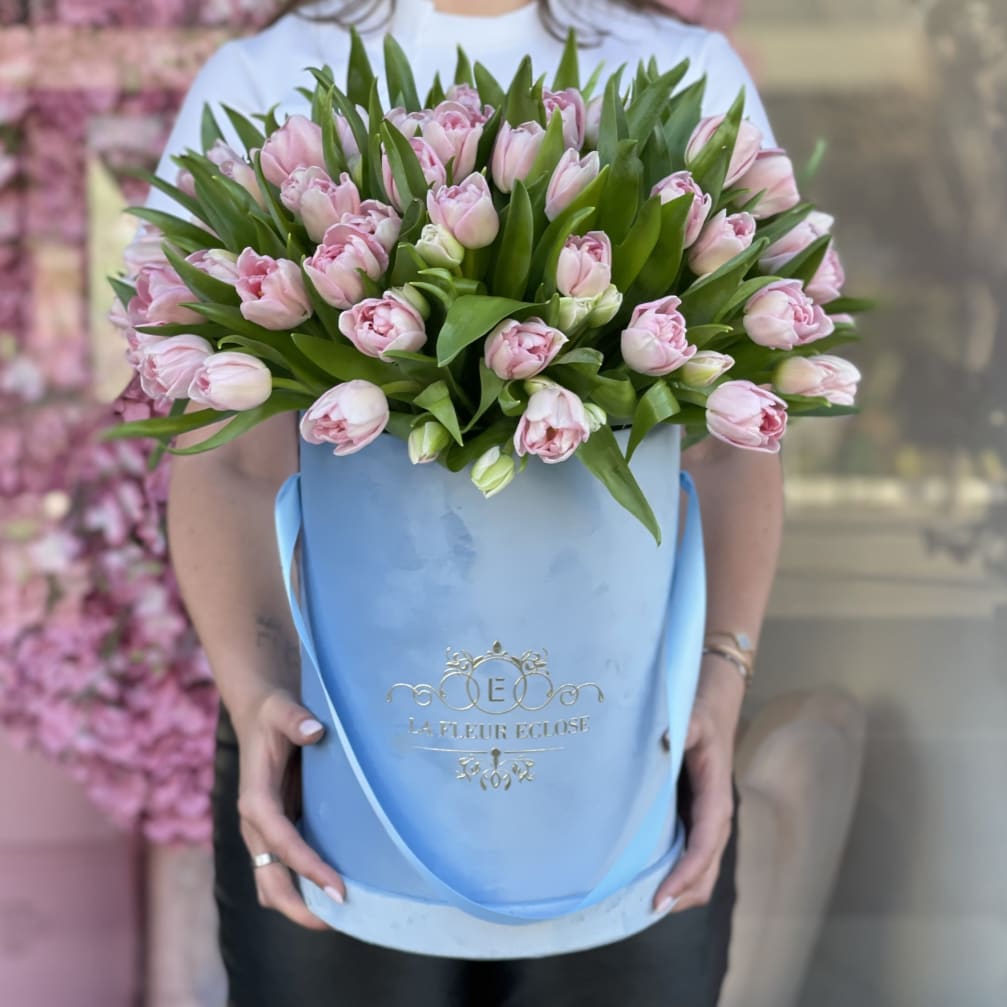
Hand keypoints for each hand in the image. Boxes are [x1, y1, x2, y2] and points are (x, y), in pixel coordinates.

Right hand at [233, 688, 345, 929]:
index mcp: (255, 800)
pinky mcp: (277, 831)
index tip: (338, 889)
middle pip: (269, 881)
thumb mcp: (282, 709)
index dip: (309, 869)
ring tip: (341, 916)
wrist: (261, 714)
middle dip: (300, 906)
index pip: (282, 844)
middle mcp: (255, 825)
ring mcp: (263, 833)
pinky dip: (302, 887)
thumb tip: (314, 730)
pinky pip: (284, 870)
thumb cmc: (273, 712)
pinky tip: (333, 891)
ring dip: (300, 904)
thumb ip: (295, 718)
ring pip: (272, 884)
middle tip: (342, 917)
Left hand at [652, 655, 744, 913]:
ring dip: (678, 890)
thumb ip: (680, 731)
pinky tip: (646, 877)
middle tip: (639, 909)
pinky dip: (676, 875)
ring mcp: (708, 820)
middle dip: (679, 894)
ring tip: (639, 902)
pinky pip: (691, 858)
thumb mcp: (691, 718)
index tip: (660, 896)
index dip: (684, 874)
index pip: (704, 846)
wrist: (716, 702)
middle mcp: (716, 816)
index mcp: (716, 797)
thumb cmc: (700, 711)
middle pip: (705, 873)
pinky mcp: (698, 818)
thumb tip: (663, 742)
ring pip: (701, 872)